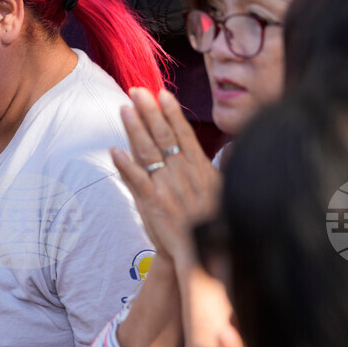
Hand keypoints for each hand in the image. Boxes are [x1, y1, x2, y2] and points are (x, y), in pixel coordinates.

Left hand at [112, 87, 219, 263]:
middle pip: (163, 135)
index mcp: (200, 168)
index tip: (162, 93)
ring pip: (148, 151)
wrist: (204, 256)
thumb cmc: (215, 224)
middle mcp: (183, 173)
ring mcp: (167, 187)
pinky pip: (136, 180)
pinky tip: (114, 150)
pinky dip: (125, 164)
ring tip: (124, 108)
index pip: (183, 133)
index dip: (171, 112)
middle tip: (137, 90)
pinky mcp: (153, 203)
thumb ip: (225, 167)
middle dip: (149, 110)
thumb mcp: (226, 191)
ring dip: (135, 128)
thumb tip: (233, 149)